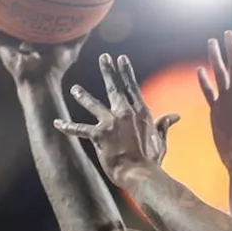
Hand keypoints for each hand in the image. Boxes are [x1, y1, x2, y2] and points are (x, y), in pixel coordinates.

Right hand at [0, 0, 86, 83]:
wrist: (42, 81)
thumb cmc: (56, 68)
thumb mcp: (71, 46)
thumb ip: (80, 33)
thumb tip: (92, 19)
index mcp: (32, 37)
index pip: (26, 17)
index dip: (23, 3)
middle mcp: (16, 38)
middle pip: (7, 15)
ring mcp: (5, 42)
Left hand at [54, 53, 180, 184]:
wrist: (141, 173)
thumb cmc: (151, 160)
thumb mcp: (160, 140)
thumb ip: (164, 124)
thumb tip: (175, 116)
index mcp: (141, 113)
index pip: (132, 87)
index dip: (126, 72)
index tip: (121, 59)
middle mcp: (125, 113)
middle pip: (114, 88)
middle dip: (108, 71)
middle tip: (103, 57)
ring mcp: (111, 123)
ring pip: (93, 104)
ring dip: (83, 95)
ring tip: (74, 89)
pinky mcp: (99, 135)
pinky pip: (79, 128)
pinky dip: (67, 126)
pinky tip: (56, 123)